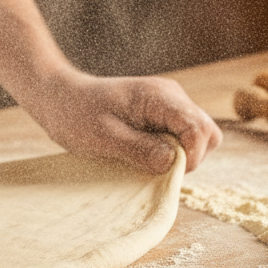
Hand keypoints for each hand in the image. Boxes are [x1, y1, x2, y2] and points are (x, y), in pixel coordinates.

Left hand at [23, 68, 222, 173]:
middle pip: (207, 133)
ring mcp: (168, 105)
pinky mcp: (162, 115)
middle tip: (155, 166)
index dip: (191, 156)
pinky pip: (181, 137)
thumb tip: (173, 162)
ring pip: (198, 137)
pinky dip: (170, 152)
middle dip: (190, 157)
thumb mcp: (104, 138)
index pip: (200, 129)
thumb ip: (140, 149)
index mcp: (160, 97)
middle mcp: (172, 97)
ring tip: (145, 158)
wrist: (60, 97)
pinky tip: (144, 154)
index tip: (164, 170)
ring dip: (179, 156)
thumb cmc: (76, 115)